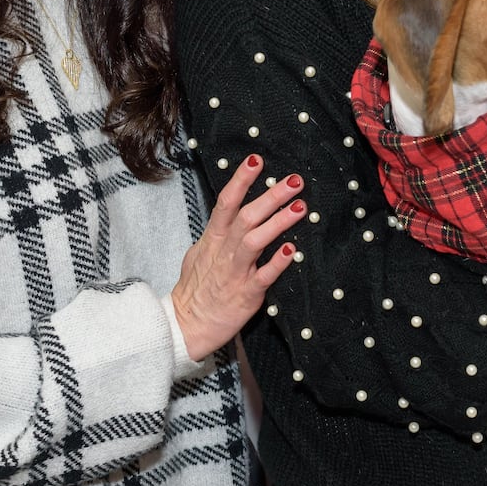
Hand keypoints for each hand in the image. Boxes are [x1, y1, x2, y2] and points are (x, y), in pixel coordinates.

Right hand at [170, 155, 305, 360]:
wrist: (186, 325)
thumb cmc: (195, 290)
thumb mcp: (199, 253)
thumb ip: (216, 234)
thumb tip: (230, 215)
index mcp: (213, 238)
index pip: (226, 202)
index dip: (241, 180)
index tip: (256, 160)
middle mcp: (223, 251)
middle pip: (246, 216)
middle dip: (271, 196)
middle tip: (294, 181)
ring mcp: (235, 272)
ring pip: (254, 240)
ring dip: (278, 222)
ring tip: (300, 206)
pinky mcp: (246, 295)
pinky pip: (263, 276)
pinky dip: (277, 262)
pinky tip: (292, 249)